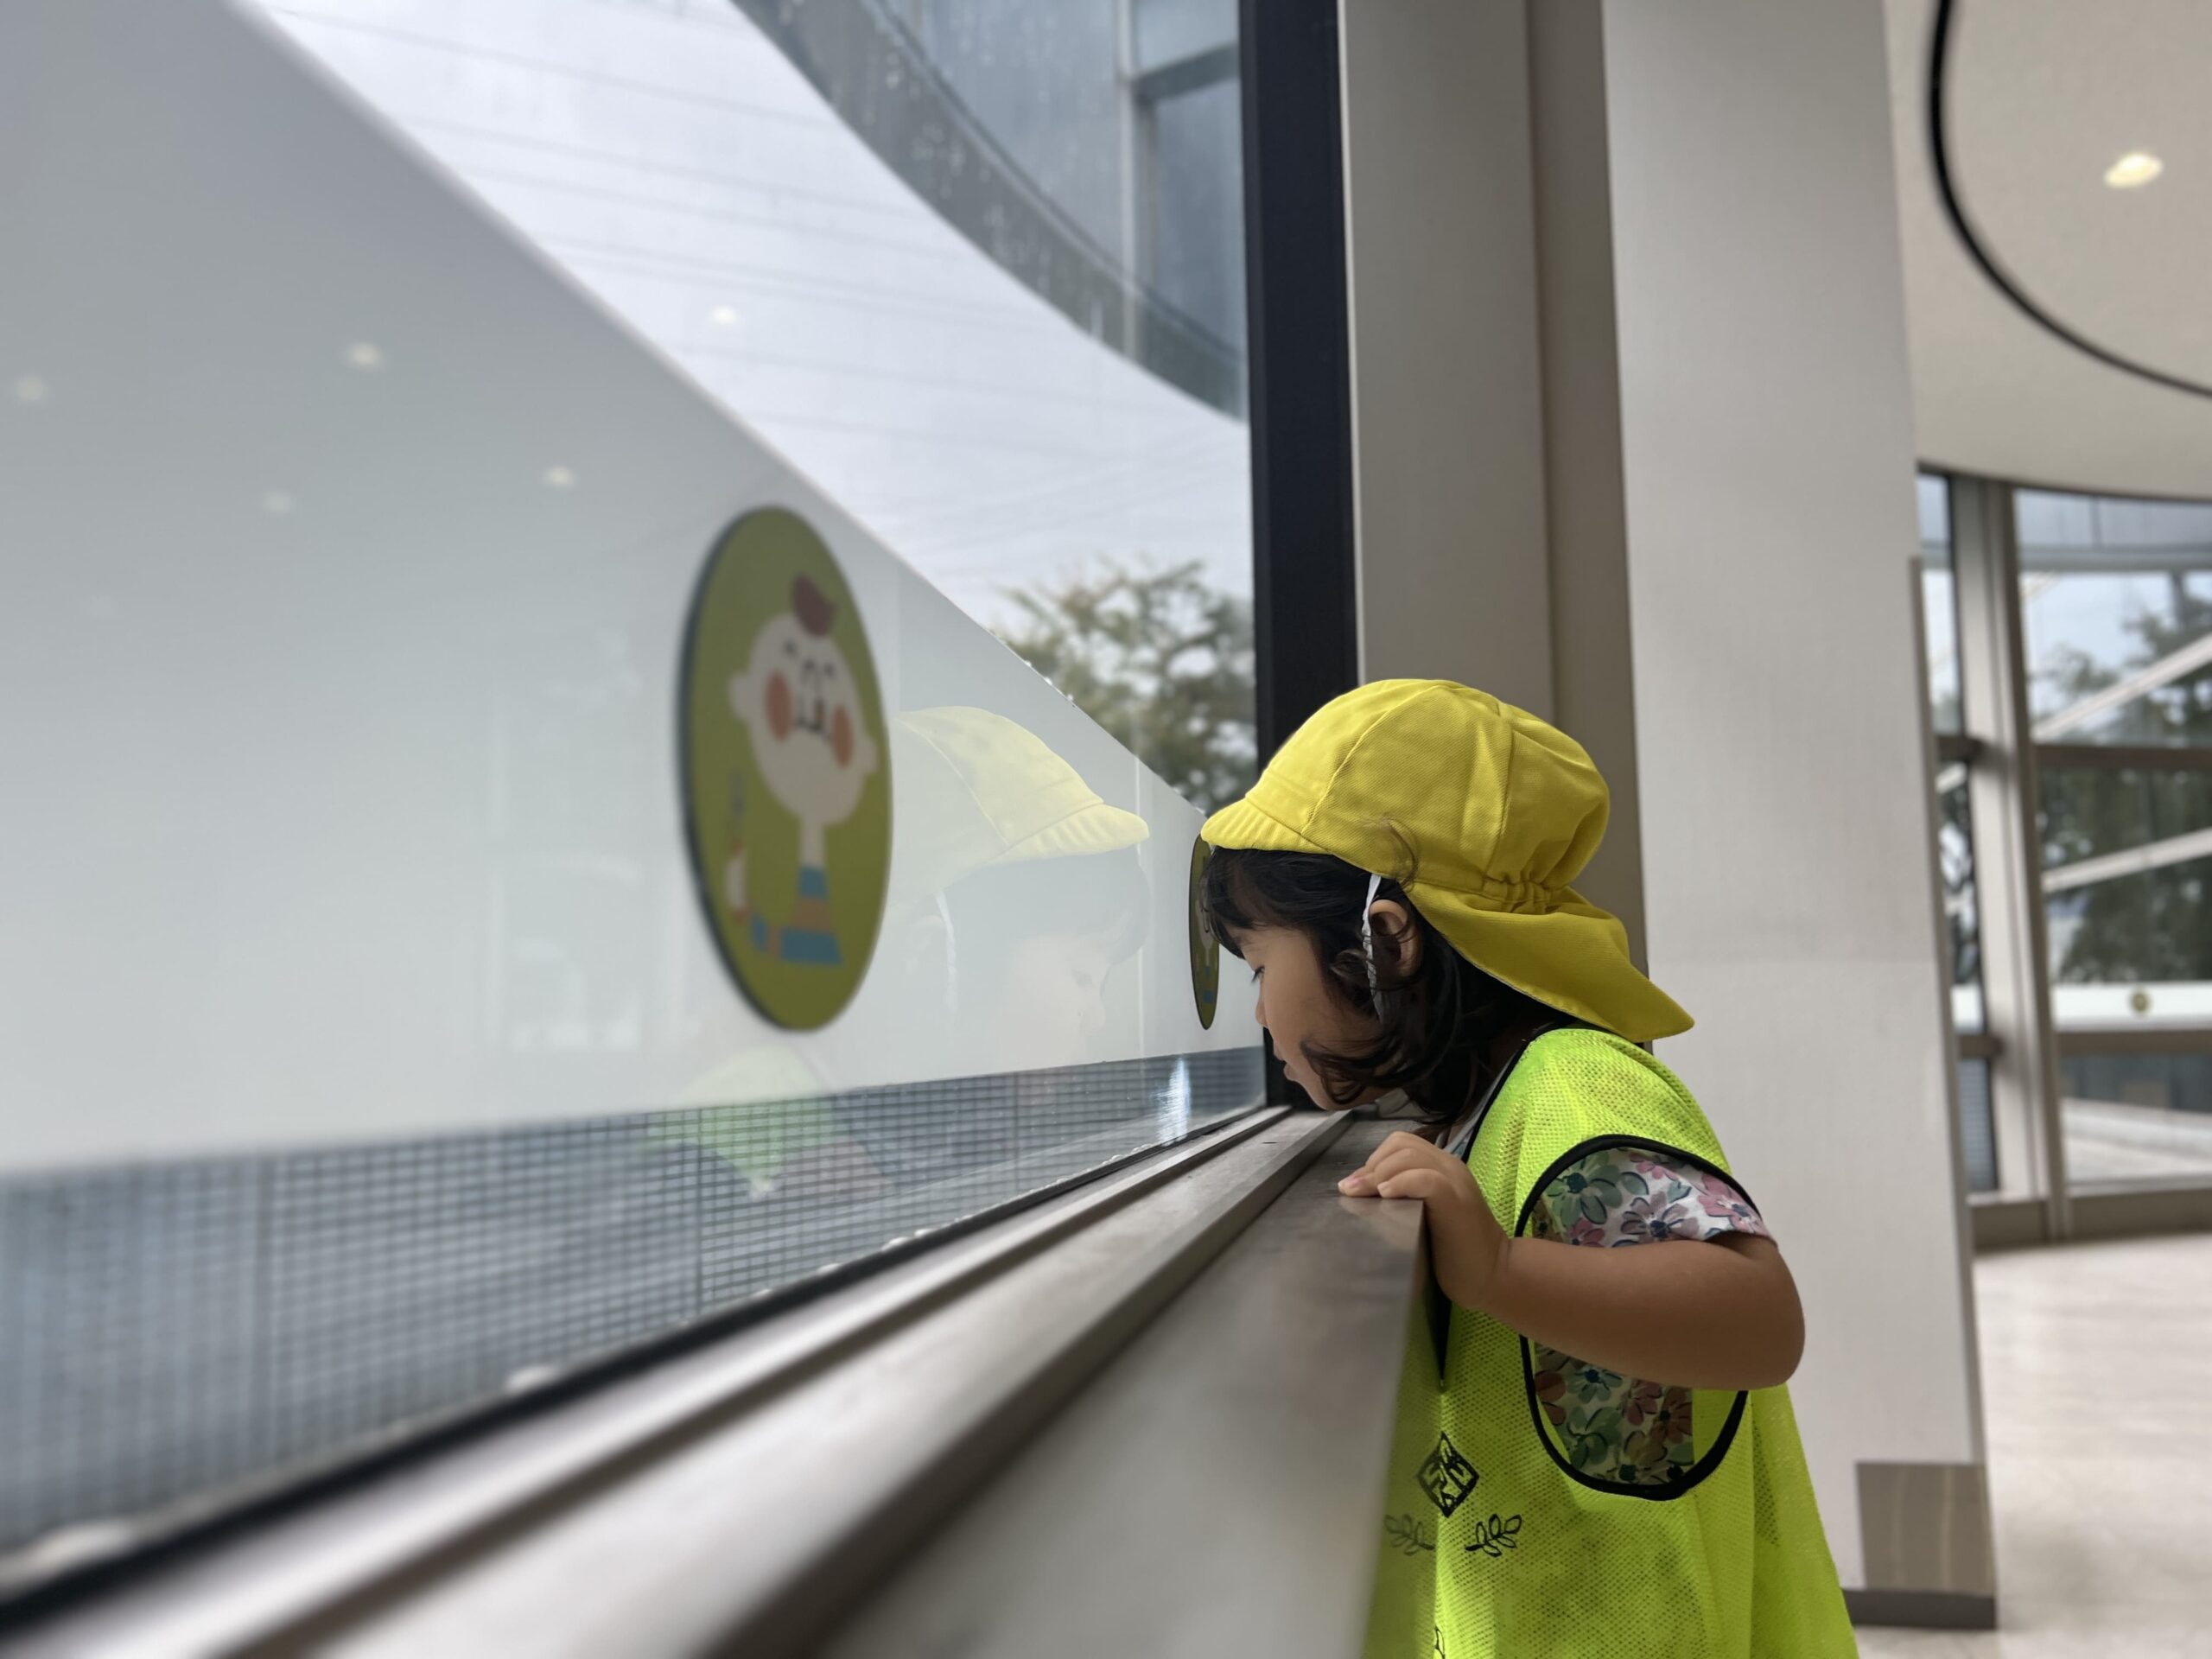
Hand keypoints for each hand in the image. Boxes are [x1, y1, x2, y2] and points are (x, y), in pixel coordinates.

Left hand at [1339, 1131, 1510, 1310]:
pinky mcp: (1457, 1203)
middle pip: (1402, 1144)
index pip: (1402, 1144)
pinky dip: (1401, 1184)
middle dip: (1371, 1165)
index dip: (1373, 1161)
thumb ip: (1402, 1200)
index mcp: (1442, 1168)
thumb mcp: (1422, 1216)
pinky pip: (1427, 1180)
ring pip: (1410, 1156)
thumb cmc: (1454, 1252)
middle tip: (1354, 1193)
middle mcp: (1450, 1168)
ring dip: (1378, 1174)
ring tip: (1363, 1196)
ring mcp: (1455, 1183)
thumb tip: (1359, 1193)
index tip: (1354, 1189)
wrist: (1493, 1275)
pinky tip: (1385, 1196)